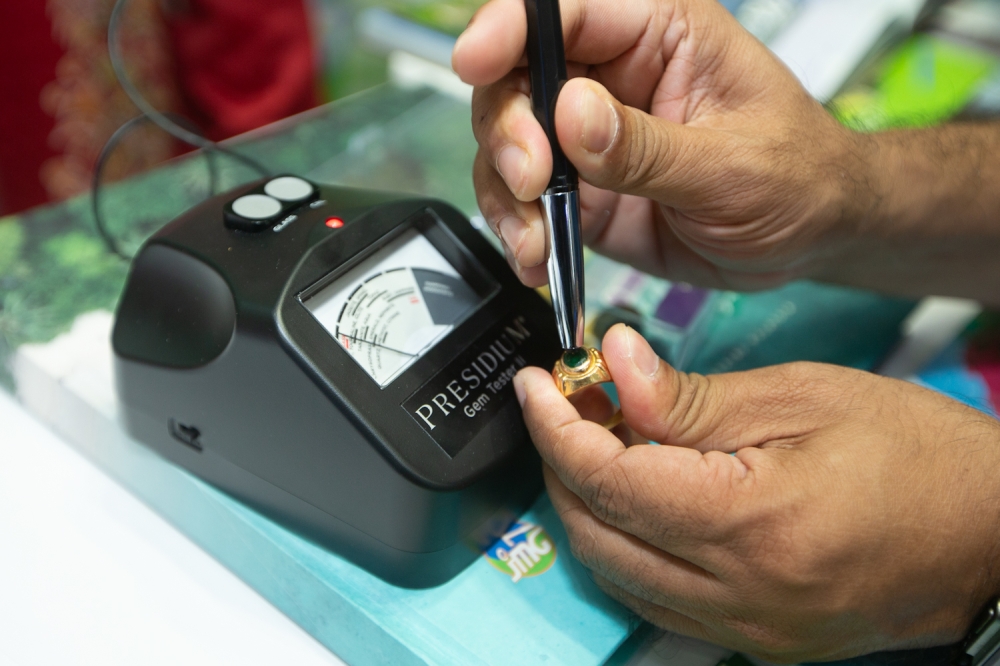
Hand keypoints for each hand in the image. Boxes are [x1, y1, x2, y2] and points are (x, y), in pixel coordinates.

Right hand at [453, 0, 871, 290]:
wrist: (807, 241)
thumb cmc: (797, 178)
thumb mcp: (732, 164)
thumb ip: (648, 147)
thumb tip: (572, 115)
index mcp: (659, 34)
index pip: (567, 10)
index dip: (511, 28)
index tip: (478, 61)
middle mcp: (611, 77)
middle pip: (516, 77)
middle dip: (507, 130)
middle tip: (532, 180)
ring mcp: (589, 138)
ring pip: (507, 143)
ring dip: (505, 192)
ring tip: (534, 238)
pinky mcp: (581, 192)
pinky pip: (524, 203)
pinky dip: (518, 231)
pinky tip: (537, 257)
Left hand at [512, 324, 999, 661]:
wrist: (993, 533)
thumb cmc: (913, 451)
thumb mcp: (800, 397)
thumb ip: (691, 396)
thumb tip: (612, 364)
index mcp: (749, 525)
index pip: (608, 480)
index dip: (555, 427)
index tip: (536, 384)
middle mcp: (737, 596)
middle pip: (595, 533)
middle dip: (561, 463)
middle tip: (566, 403)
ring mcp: (745, 630)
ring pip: (615, 573)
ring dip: (588, 505)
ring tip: (599, 439)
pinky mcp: (755, 640)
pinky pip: (656, 597)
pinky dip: (626, 543)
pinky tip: (639, 494)